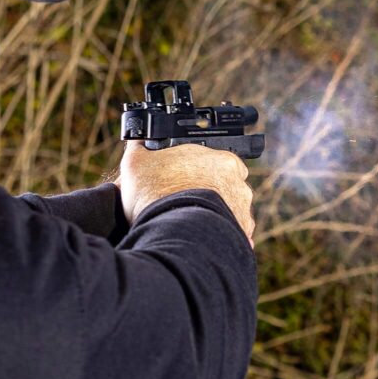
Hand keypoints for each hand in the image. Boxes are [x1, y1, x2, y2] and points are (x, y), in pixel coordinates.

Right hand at [117, 142, 254, 242]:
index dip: (198, 169)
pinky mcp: (240, 234)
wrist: (170, 233)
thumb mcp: (135, 163)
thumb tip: (137, 140)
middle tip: (185, 200)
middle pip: (226, 185)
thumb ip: (139, 148)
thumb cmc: (155, 195)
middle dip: (209, 192)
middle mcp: (238, 184)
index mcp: (221, 160)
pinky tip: (201, 237)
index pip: (217, 160)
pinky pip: (232, 233)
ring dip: (215, 214)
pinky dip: (219, 235)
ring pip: (231, 210)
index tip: (183, 177)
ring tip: (190, 222)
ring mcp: (242, 210)